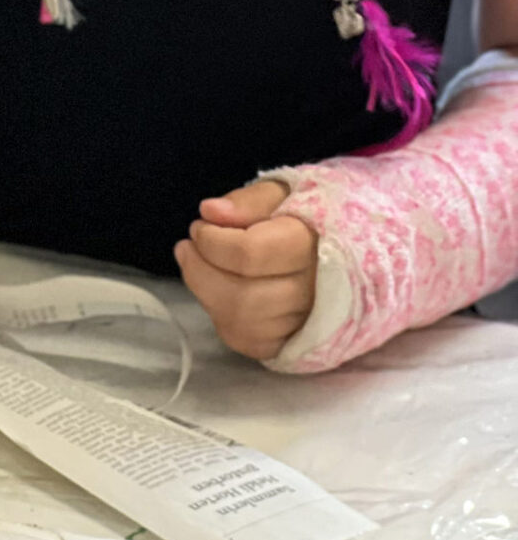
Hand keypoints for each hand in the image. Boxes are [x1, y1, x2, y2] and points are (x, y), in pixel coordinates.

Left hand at [174, 180, 318, 360]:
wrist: (352, 254)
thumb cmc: (310, 218)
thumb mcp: (285, 192)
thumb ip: (249, 201)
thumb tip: (210, 211)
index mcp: (313, 247)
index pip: (249, 255)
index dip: (212, 242)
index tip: (199, 226)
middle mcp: (314, 293)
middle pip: (243, 297)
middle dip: (200, 271)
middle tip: (188, 247)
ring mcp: (307, 325)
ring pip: (243, 325)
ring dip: (207, 294)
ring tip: (196, 266)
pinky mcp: (296, 346)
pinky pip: (250, 344)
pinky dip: (223, 319)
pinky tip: (217, 293)